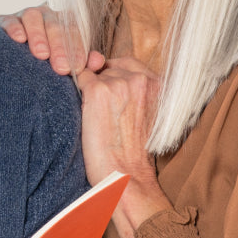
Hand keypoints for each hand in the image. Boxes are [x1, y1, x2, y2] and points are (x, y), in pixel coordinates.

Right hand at [0, 5, 104, 74]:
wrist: (13, 61)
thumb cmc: (47, 62)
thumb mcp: (66, 62)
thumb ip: (84, 62)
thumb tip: (98, 61)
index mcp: (64, 22)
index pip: (74, 32)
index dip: (77, 49)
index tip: (77, 68)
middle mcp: (46, 16)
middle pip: (55, 25)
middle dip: (60, 48)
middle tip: (62, 68)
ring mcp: (25, 16)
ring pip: (33, 18)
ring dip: (38, 37)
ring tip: (42, 55)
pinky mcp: (4, 20)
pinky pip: (10, 20)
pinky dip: (14, 28)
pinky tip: (19, 39)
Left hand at [72, 57, 170, 233]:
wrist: (126, 174)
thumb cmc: (135, 152)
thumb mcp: (149, 115)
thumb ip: (138, 92)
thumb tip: (110, 72)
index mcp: (159, 85)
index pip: (129, 63)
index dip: (115, 76)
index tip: (112, 96)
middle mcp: (141, 79)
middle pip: (110, 68)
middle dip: (103, 84)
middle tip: (104, 113)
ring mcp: (119, 83)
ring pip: (94, 74)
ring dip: (90, 91)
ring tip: (97, 118)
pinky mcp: (98, 91)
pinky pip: (80, 80)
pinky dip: (78, 95)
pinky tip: (86, 115)